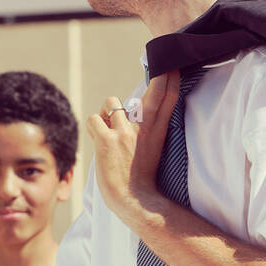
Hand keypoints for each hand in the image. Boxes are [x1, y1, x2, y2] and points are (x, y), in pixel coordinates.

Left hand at [85, 70, 178, 223]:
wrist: (134, 201)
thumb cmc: (138, 177)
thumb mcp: (151, 149)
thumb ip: (145, 129)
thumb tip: (134, 110)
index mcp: (156, 132)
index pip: (168, 99)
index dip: (170, 79)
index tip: (172, 64)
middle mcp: (143, 129)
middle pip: (154, 93)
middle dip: (160, 76)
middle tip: (160, 66)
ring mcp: (125, 133)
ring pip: (111, 103)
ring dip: (106, 114)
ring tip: (108, 130)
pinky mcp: (106, 140)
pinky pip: (94, 119)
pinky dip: (93, 127)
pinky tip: (98, 139)